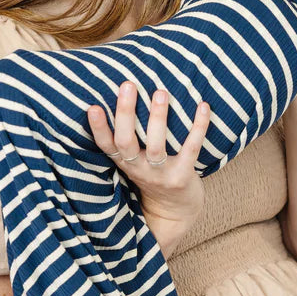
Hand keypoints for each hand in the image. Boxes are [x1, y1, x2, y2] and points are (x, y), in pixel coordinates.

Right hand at [87, 81, 209, 247]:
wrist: (175, 210)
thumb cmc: (153, 174)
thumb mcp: (134, 160)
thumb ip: (129, 137)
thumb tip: (125, 95)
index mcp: (124, 162)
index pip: (106, 145)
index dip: (99, 128)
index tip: (93, 107)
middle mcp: (138, 169)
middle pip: (126, 142)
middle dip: (126, 113)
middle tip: (128, 85)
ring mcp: (160, 175)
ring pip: (156, 146)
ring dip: (158, 118)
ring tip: (160, 92)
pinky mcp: (182, 177)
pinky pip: (190, 149)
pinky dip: (198, 127)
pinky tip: (203, 106)